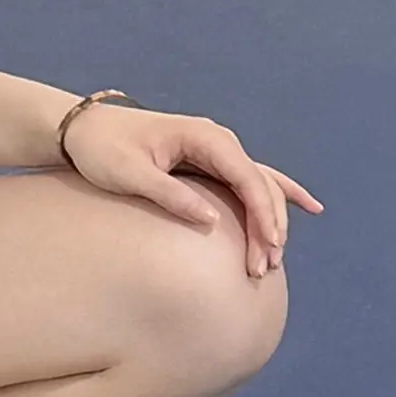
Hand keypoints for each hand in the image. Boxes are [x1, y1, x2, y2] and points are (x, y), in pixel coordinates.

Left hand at [61, 105, 321, 278]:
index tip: (267, 249)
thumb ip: (171, 195)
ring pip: (259, 186)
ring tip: (274, 258)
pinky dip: (279, 193)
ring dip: (270, 221)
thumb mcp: (130, 174)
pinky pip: (251, 179)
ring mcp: (216, 150)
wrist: (85, 129)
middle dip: (268, 227)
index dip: (262, 215)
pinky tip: (309, 207)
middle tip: (264, 268)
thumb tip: (211, 221)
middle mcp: (218, 140)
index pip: (248, 178)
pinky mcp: (209, 161)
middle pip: (259, 185)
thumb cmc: (102, 149)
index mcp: (205, 137)